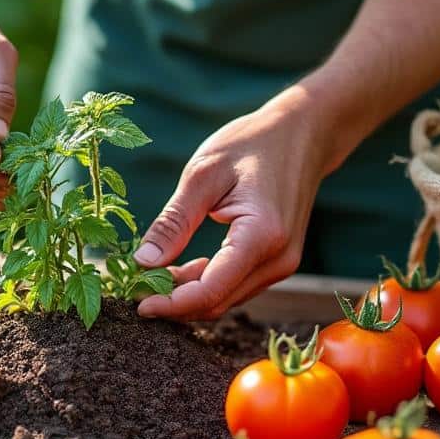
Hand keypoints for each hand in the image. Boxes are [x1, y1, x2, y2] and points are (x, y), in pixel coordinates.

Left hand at [134, 90, 340, 320]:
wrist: (303, 134)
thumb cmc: (252, 144)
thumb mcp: (202, 174)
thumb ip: (173, 222)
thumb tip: (142, 262)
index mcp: (261, 235)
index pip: (210, 291)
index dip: (170, 304)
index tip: (137, 302)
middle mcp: (278, 259)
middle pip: (218, 302)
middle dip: (175, 303)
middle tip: (136, 287)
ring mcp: (283, 264)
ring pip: (227, 299)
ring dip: (189, 295)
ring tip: (154, 275)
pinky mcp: (279, 262)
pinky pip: (237, 286)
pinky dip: (207, 284)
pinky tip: (182, 269)